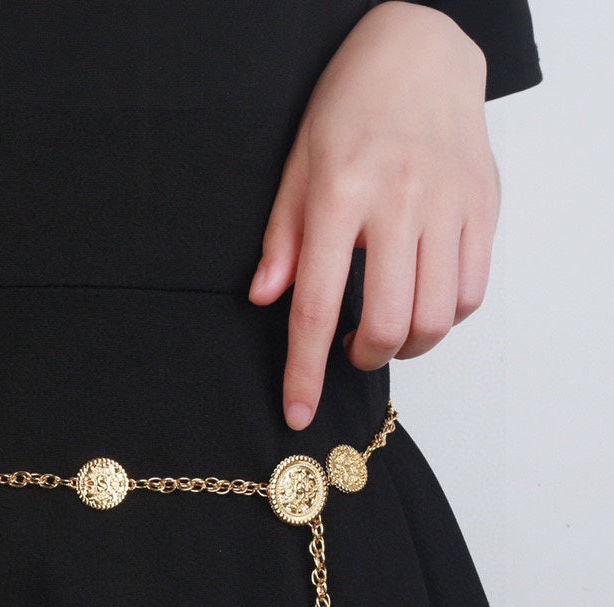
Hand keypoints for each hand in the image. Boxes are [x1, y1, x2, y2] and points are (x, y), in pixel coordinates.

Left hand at [248, 1, 498, 429]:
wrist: (420, 52)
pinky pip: (473, 290)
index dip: (305, 371)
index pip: (316, 307)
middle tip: (351, 351)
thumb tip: (265, 299)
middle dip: (363, 358)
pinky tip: (423, 302)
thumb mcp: (296, 167)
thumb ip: (282, 239)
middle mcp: (399, 203)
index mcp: (340, 197)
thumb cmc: (349, 108)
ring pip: (437, 316)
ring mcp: (448, 205)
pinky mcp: (483, 206)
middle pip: (388, 323)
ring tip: (386, 331)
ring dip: (407, 345)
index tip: (297, 412)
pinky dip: (447, 316)